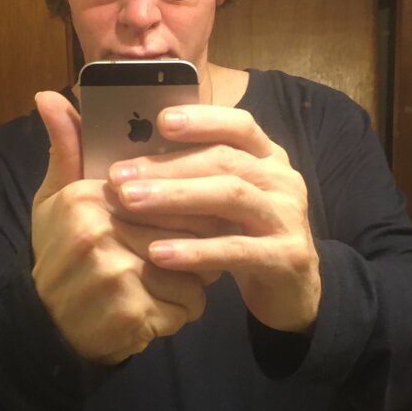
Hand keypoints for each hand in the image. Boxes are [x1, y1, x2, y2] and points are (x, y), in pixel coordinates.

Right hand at [31, 92, 208, 364]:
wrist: (45, 328)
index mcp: (86, 196)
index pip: (168, 188)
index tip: (193, 216)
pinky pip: (188, 305)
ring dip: (191, 280)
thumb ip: (66, 149)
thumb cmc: (60, 256)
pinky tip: (157, 311)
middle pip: (187, 227)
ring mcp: (115, 274)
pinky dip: (182, 312)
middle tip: (186, 255)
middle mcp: (98, 231)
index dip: (188, 205)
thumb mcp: (54, 202)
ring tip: (165, 285)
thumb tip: (48, 95)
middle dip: (198, 244)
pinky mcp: (132, 312)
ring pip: (194, 267)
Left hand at [108, 104, 321, 333]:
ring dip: (175, 197)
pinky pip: (235, 249)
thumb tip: (133, 160)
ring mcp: (288, 217)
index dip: (202, 119)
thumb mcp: (222, 202)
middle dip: (167, 165)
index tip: (160, 121)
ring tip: (130, 202)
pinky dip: (195, 250)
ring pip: (230, 196)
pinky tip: (158, 254)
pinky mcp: (286, 256)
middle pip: (224, 160)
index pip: (239, 125)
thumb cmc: (245, 237)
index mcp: (268, 158)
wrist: (292, 291)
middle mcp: (282, 181)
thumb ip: (194, 178)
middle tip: (119, 175)